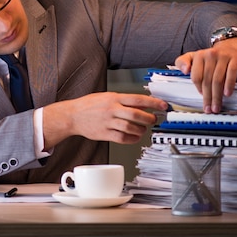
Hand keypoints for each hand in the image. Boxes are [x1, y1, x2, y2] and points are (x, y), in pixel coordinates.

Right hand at [42, 92, 167, 149]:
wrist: (72, 116)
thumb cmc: (89, 105)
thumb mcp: (106, 97)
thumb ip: (123, 101)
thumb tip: (142, 104)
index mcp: (113, 98)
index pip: (138, 99)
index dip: (153, 103)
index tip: (163, 106)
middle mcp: (111, 109)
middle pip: (136, 114)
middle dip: (148, 118)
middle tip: (153, 119)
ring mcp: (108, 122)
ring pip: (130, 128)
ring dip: (141, 130)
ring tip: (143, 129)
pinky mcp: (104, 134)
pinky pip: (122, 138)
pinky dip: (132, 139)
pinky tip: (135, 137)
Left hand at [174, 38, 236, 113]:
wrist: (232, 47)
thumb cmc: (211, 57)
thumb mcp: (194, 57)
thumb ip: (182, 62)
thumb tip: (184, 71)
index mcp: (199, 56)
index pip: (196, 76)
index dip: (198, 88)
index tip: (200, 97)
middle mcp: (210, 55)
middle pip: (207, 80)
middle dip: (207, 97)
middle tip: (209, 109)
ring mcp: (223, 57)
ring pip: (218, 80)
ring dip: (217, 96)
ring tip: (217, 106)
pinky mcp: (235, 59)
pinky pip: (231, 74)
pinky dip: (229, 85)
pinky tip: (227, 94)